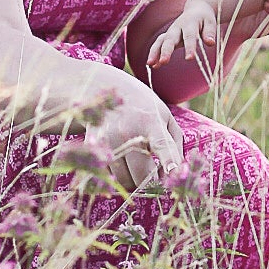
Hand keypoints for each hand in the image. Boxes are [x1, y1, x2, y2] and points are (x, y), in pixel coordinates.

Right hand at [88, 72, 183, 189]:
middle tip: (152, 174)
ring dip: (132, 179)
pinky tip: (120, 158)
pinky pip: (108, 175)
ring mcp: (108, 139)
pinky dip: (116, 173)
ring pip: (124, 180)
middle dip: (149, 182)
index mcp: (151, 122)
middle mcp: (128, 131)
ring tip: (135, 163)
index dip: (169, 161)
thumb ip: (174, 145)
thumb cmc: (142, 106)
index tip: (175, 174)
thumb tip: (172, 175)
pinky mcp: (93, 146)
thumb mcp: (165, 117)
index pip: (162, 144)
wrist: (103, 87)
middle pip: (141, 176)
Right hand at [147, 0, 219, 76]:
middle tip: (164, 61)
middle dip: (166, 50)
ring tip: (150, 64)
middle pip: (170, 38)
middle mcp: (177, 27)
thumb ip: (209, 32)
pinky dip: (154, 54)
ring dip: (155, 52)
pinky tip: (151, 65)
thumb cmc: (204, 18)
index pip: (189, 36)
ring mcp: (171, 32)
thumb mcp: (210, 22)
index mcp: (190, 23)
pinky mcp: (167, 37)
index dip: (189, 47)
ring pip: (160, 41)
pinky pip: (159, 45)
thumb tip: (210, 43)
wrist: (196, 9)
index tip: (189, 58)